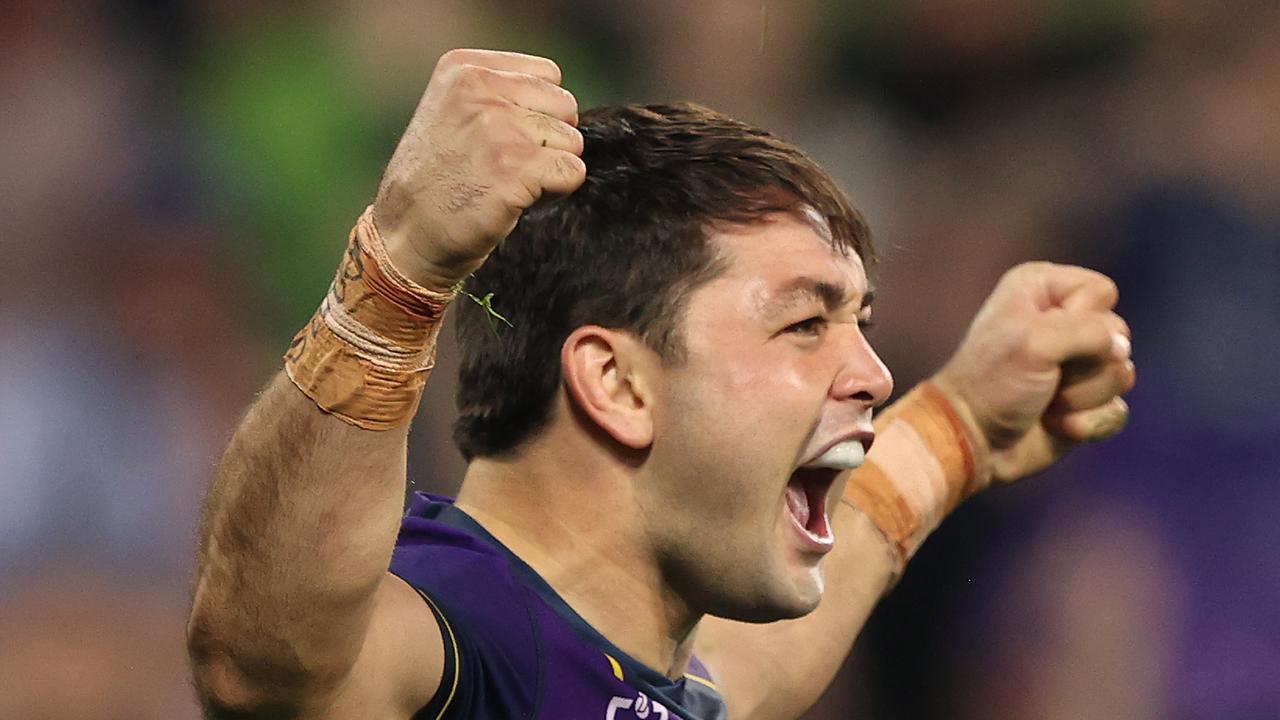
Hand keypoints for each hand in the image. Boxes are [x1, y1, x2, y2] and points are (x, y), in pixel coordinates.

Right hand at [372, 49, 585, 290]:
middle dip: (550, 141)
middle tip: (509, 167)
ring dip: (551, 169)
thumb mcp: (453, 113)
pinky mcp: (516, 167)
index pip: (548, 74)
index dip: (539, 113)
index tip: (505, 140)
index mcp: (464, 68)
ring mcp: (498, 126)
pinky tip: (517, 200)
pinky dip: (555, 193)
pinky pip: (572, 172)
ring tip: (509, 183)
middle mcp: (480, 88)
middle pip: (565, 106)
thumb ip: (500, 95)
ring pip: (572, 141)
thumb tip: (565, 106)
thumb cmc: (438, 181)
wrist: (407, 235)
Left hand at [931, 262, 1135, 482]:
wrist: (974, 440)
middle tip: (1044, 377)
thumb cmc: (993, 383)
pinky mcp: (1086, 403)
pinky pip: (1116, 409)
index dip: (1084, 319)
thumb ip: (1089, 331)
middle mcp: (1063, 320)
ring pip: (1121, 374)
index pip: (1102, 292)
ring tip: (1047, 401)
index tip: (1042, 337)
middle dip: (1084, 365)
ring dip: (1083, 397)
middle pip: (1118, 334)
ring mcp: (1077, 364)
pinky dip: (1088, 422)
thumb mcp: (1034, 340)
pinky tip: (1056, 425)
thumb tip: (1122, 350)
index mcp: (1043, 289)